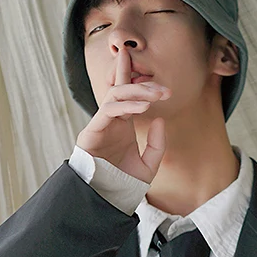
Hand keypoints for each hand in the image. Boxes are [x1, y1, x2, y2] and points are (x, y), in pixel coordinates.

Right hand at [75, 47, 171, 183]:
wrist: (107, 200)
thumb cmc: (123, 183)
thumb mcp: (148, 165)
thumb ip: (157, 144)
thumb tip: (160, 119)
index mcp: (121, 124)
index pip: (124, 93)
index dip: (126, 72)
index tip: (134, 56)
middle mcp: (110, 120)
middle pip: (120, 89)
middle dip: (142, 84)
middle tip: (164, 89)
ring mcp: (100, 124)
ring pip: (114, 96)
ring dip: (136, 92)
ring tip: (155, 95)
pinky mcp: (91, 132)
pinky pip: (108, 111)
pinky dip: (125, 106)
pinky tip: (142, 107)